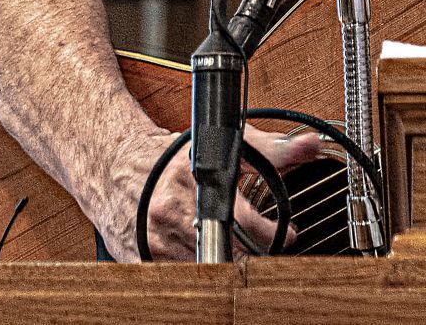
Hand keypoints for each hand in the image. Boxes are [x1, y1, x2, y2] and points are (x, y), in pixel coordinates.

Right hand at [92, 123, 322, 261]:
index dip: (273, 233)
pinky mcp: (142, 263)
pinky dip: (197, 276)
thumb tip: (312, 145)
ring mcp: (155, 243)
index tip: (286, 234)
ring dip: (227, 266)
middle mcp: (173, 215)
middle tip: (263, 247)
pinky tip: (205, 261)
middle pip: (229, 253)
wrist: (113, 166)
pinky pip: (179, 282)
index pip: (246, 223)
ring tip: (238, 252)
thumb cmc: (171, 156)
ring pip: (208, 272)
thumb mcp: (223, 143)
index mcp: (196, 183)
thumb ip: (273, 148)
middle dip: (253, 253)